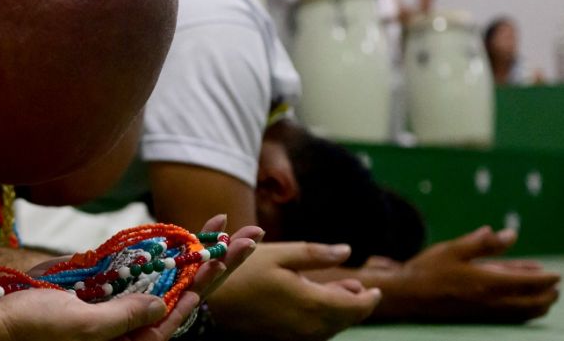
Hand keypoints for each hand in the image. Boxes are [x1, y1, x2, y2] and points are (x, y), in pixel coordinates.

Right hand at [0, 215, 260, 340]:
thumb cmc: (34, 332)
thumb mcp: (83, 328)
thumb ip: (125, 318)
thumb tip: (166, 302)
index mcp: (134, 337)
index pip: (183, 307)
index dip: (210, 278)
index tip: (230, 253)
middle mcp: (133, 317)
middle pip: (187, 285)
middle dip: (218, 258)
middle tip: (252, 234)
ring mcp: (120, 296)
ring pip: (169, 269)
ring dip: (197, 246)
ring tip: (227, 227)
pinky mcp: (103, 278)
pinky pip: (140, 260)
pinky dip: (162, 243)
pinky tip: (185, 229)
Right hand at [207, 242, 380, 340]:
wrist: (207, 302)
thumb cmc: (241, 271)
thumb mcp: (278, 254)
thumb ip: (315, 254)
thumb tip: (347, 251)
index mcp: (313, 304)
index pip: (356, 307)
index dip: (369, 298)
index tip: (375, 289)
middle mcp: (309, 327)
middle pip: (344, 320)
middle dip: (355, 304)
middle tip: (356, 288)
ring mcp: (294, 337)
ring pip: (328, 329)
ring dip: (338, 313)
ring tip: (337, 292)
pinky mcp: (280, 340)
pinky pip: (311, 333)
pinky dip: (320, 320)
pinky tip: (312, 304)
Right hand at [391, 226, 559, 321]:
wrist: (408, 295)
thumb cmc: (429, 269)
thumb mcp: (455, 249)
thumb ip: (484, 243)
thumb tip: (511, 234)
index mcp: (488, 282)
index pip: (529, 283)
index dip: (545, 278)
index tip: (555, 273)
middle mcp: (492, 300)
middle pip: (533, 302)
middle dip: (548, 294)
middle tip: (555, 284)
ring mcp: (486, 311)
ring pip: (524, 312)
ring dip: (539, 304)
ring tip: (547, 296)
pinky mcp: (479, 316)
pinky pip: (511, 316)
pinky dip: (525, 311)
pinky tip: (524, 304)